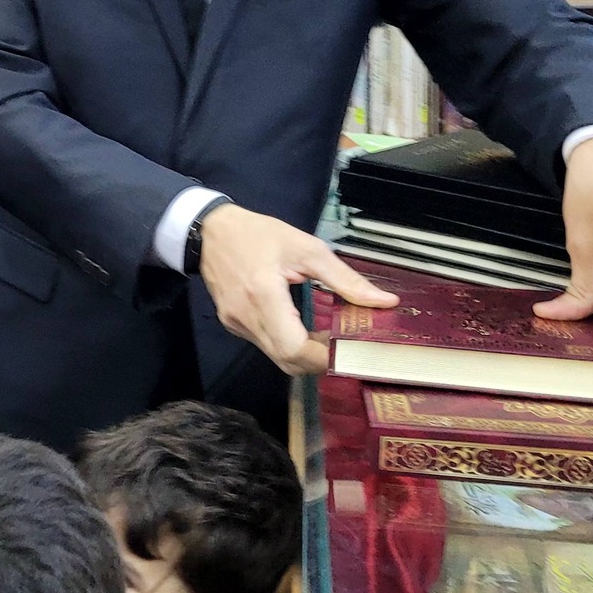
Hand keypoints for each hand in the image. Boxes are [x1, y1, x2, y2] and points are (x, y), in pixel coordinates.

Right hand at [197, 203, 397, 374]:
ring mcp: (236, 324)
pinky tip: (299, 328)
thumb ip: (345, 279)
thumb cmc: (258, 234)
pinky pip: (264, 346)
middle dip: (318, 361)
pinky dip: (286, 345)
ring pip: (275, 358)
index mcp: (263, 294)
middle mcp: (246, 317)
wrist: (209, 231)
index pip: (294, 348)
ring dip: (303, 355)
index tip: (348, 350)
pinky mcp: (232, 325)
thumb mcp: (307, 248)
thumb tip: (384, 301)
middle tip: (342, 346)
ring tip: (324, 337)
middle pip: (287, 361)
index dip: (323, 358)